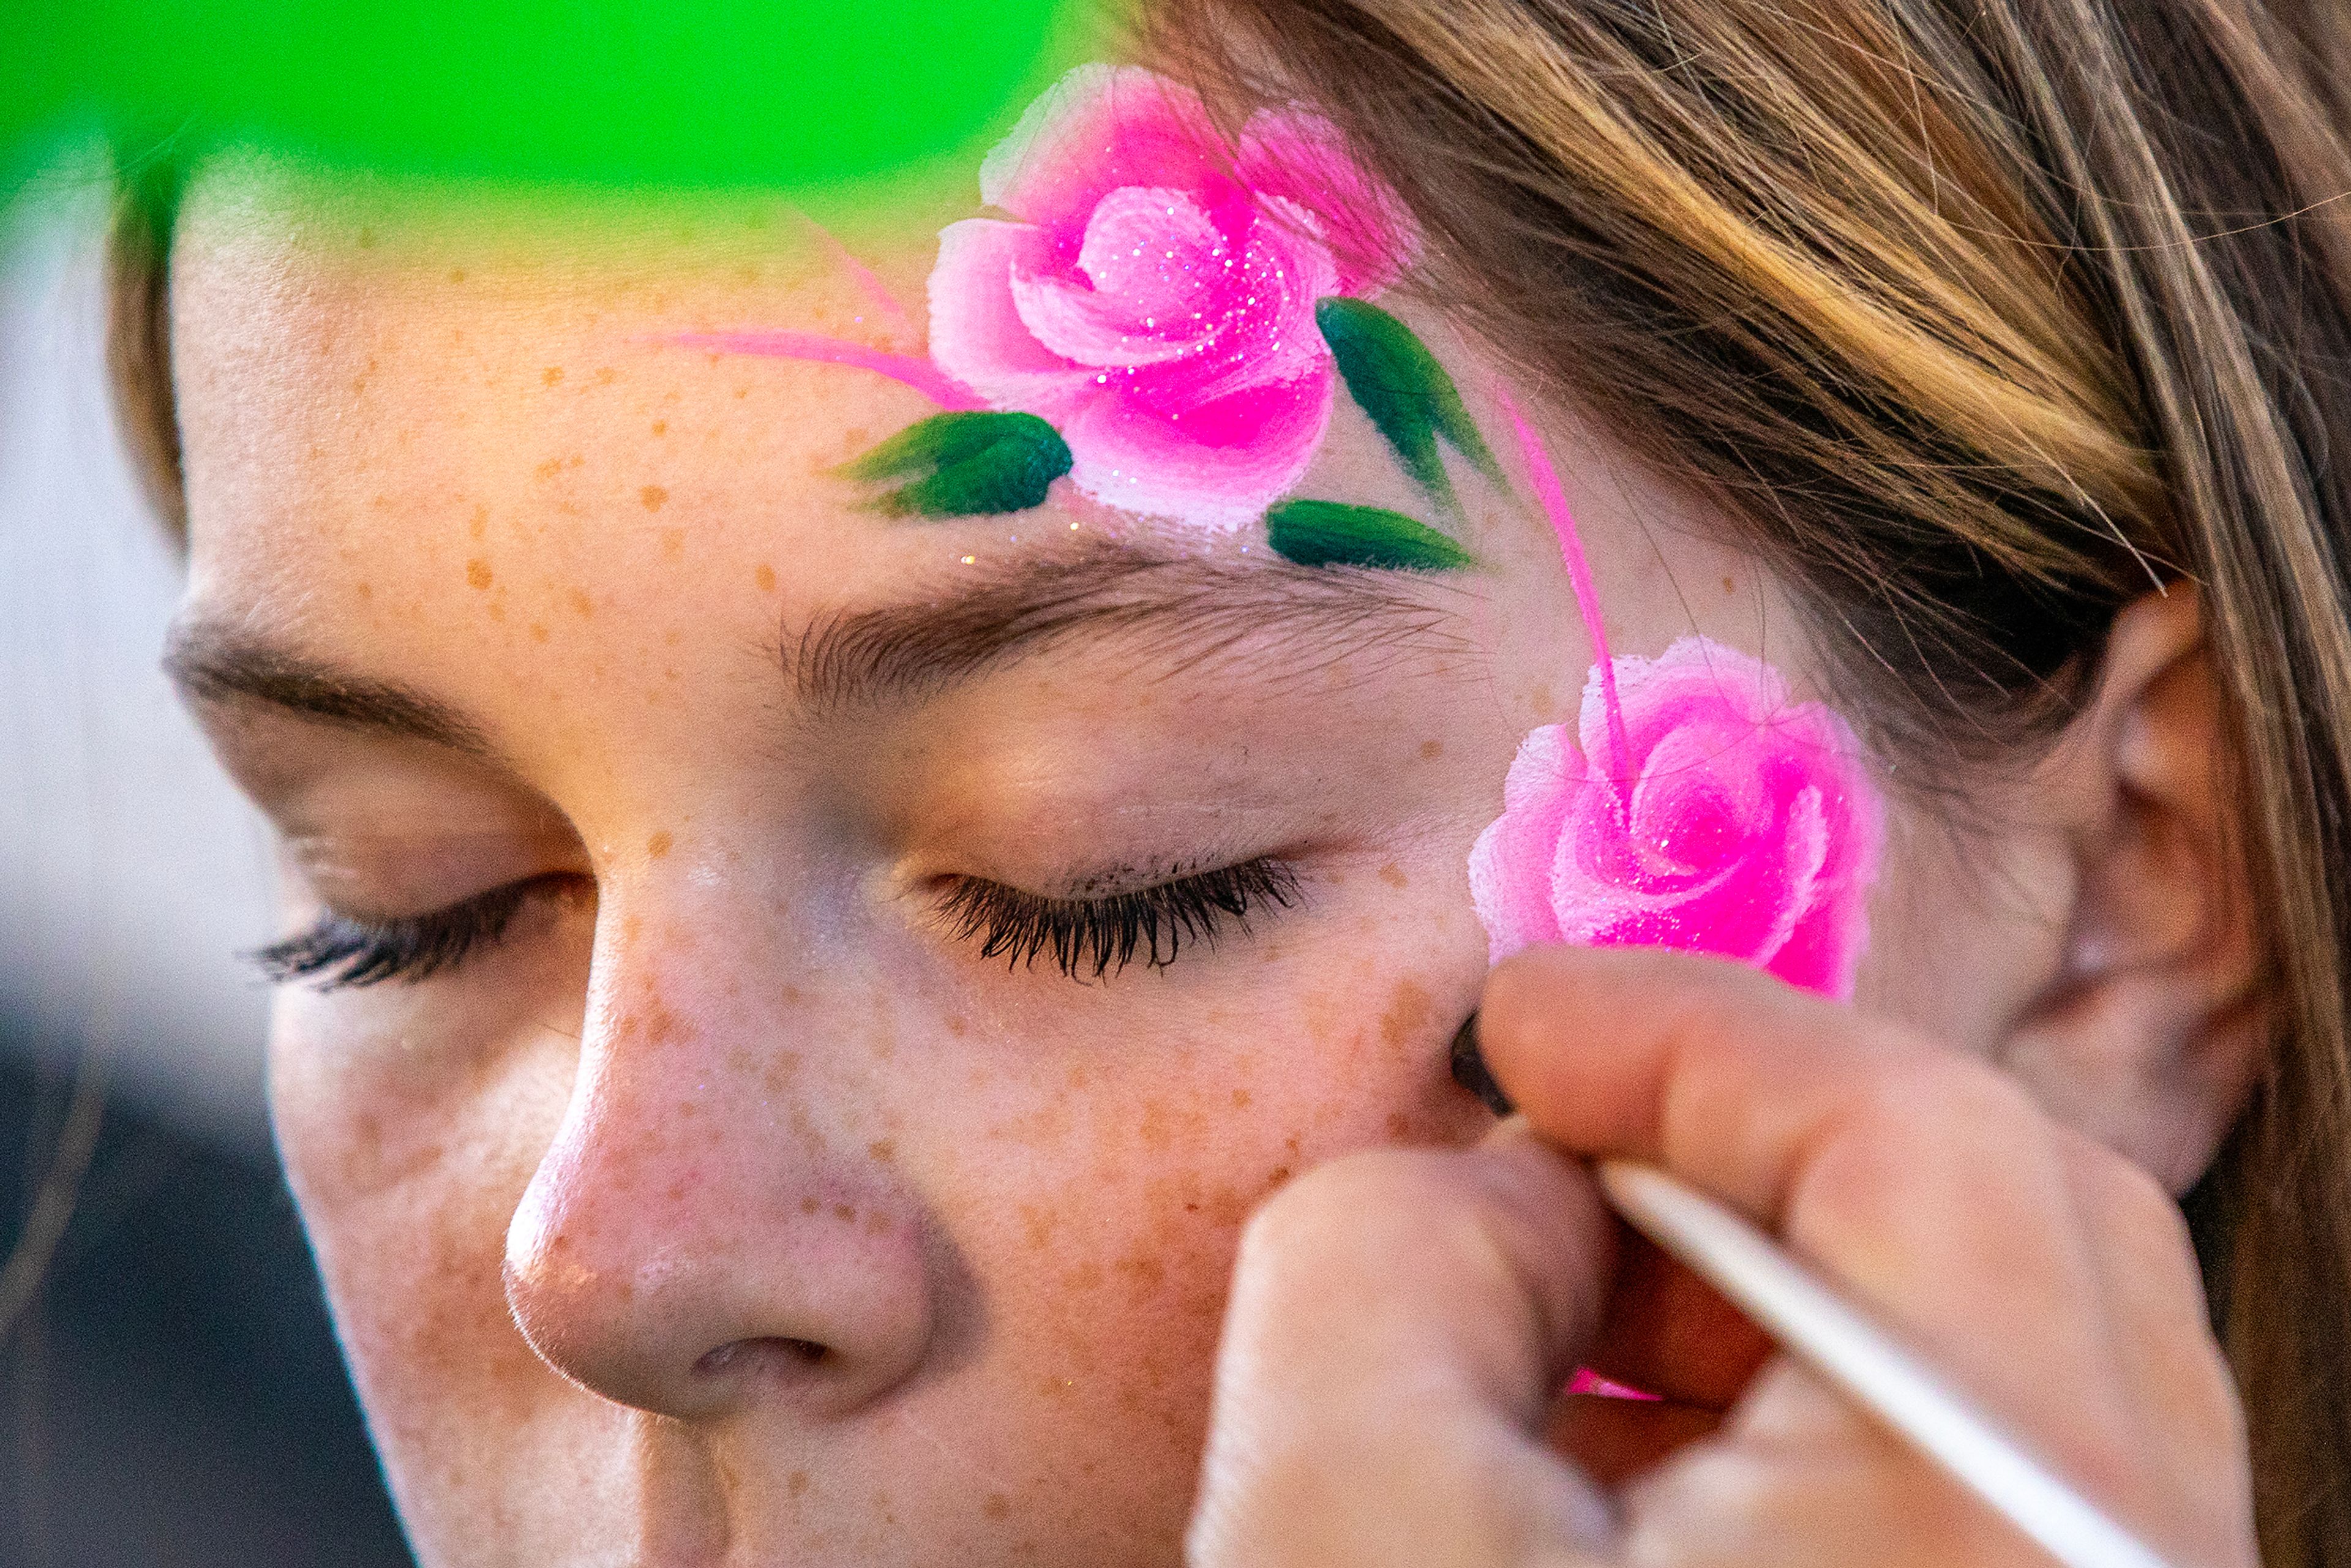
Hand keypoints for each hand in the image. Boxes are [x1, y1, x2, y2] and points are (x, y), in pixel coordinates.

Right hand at [1187, 947, 2257, 1566]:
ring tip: (1564, 1338)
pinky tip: (1638, 1479)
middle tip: (1548, 1167)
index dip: (1690, 1033)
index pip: (1919, 1132)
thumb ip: (1386, 1252)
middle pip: (2005, 1217)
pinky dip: (1812, 1419)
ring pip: (1997, 1356)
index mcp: (1995, 1506)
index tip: (1519, 1029)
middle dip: (1744, 1149)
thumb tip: (1489, 1182)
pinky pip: (1976, 1485)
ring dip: (1768, 1289)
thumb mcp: (1340, 1521)